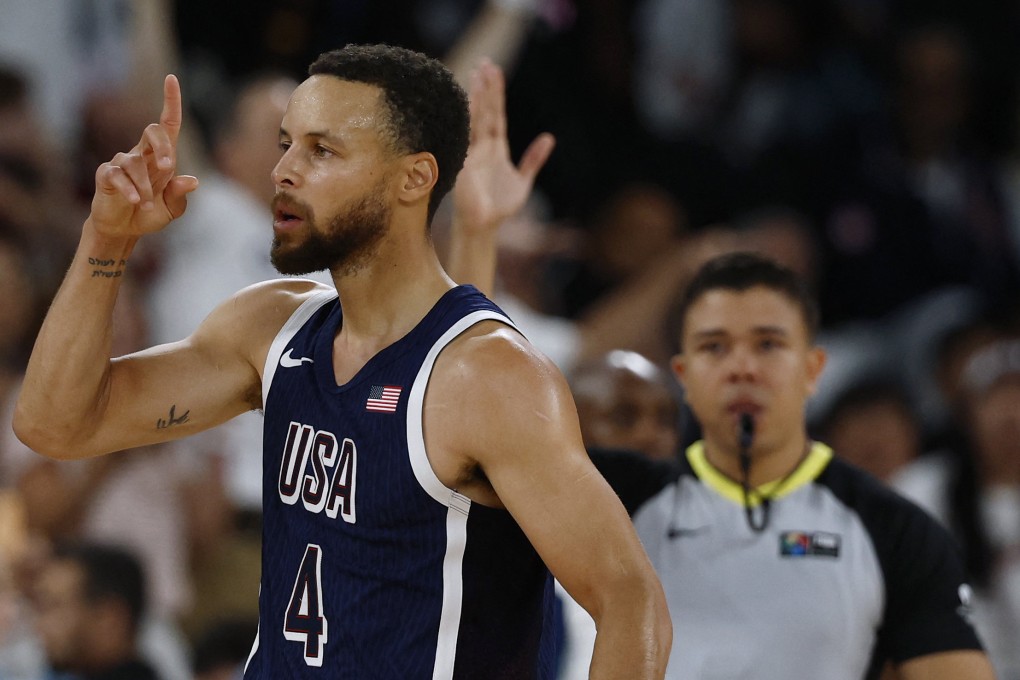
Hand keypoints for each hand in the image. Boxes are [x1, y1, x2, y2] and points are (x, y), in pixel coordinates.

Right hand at [90, 75, 198, 238]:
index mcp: (161, 158)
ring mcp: (122, 163)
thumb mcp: (171, 208)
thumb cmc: (150, 213)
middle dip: (162, 146)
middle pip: (152, 131)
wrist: (124, 229)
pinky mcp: (106, 175)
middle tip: (169, 167)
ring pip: (135, 163)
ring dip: (145, 186)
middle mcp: (141, 154)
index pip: (167, 124)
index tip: (171, 78)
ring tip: (147, 205)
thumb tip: (192, 181)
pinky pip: (117, 175)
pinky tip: (135, 200)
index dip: (171, 101)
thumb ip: (179, 195)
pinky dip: (129, 188)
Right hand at [454, 60, 554, 233]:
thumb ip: (534, 159)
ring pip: (475, 120)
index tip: (494, 71)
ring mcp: (472, 153)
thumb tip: (549, 138)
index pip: (496, 115)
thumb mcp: (524, 181)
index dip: (496, 94)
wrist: (484, 226)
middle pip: (485, 111)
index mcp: (496, 148)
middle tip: (485, 63)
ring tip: (477, 74)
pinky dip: (467, 122)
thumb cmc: (500, 206)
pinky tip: (468, 105)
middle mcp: (482, 146)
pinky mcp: (465, 164)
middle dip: (485, 88)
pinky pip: (466, 139)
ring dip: (477, 98)